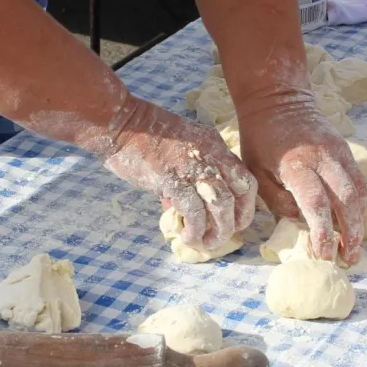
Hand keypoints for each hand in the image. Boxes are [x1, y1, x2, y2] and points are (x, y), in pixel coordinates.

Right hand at [105, 96, 256, 248]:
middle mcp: (211, 155)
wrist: (121, 123)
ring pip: (222, 204)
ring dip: (219, 230)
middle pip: (240, 192)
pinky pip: (194, 211)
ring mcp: (193, 167)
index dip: (244, 204)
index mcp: (214, 145)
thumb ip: (186, 175)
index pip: (244, 178)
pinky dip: (195, 229)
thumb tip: (182, 207)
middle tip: (224, 236)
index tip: (235, 220)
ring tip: (207, 243)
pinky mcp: (173, 179)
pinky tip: (188, 237)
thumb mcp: (179, 150)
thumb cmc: (143, 136)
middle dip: (237, 220)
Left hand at [236, 88, 366, 263]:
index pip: (316, 205)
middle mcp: (323, 158)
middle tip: (351, 258)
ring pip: (358, 191)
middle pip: (347, 201)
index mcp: (297, 165)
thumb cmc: (259, 137)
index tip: (325, 255)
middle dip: (352, 232)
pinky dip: (359, 203)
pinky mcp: (345, 149)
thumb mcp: (255, 169)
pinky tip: (353, 220)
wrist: (277, 97)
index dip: (322, 233)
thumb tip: (298, 221)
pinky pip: (358, 180)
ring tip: (355, 245)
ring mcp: (338, 152)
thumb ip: (276, 199)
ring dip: (360, 220)